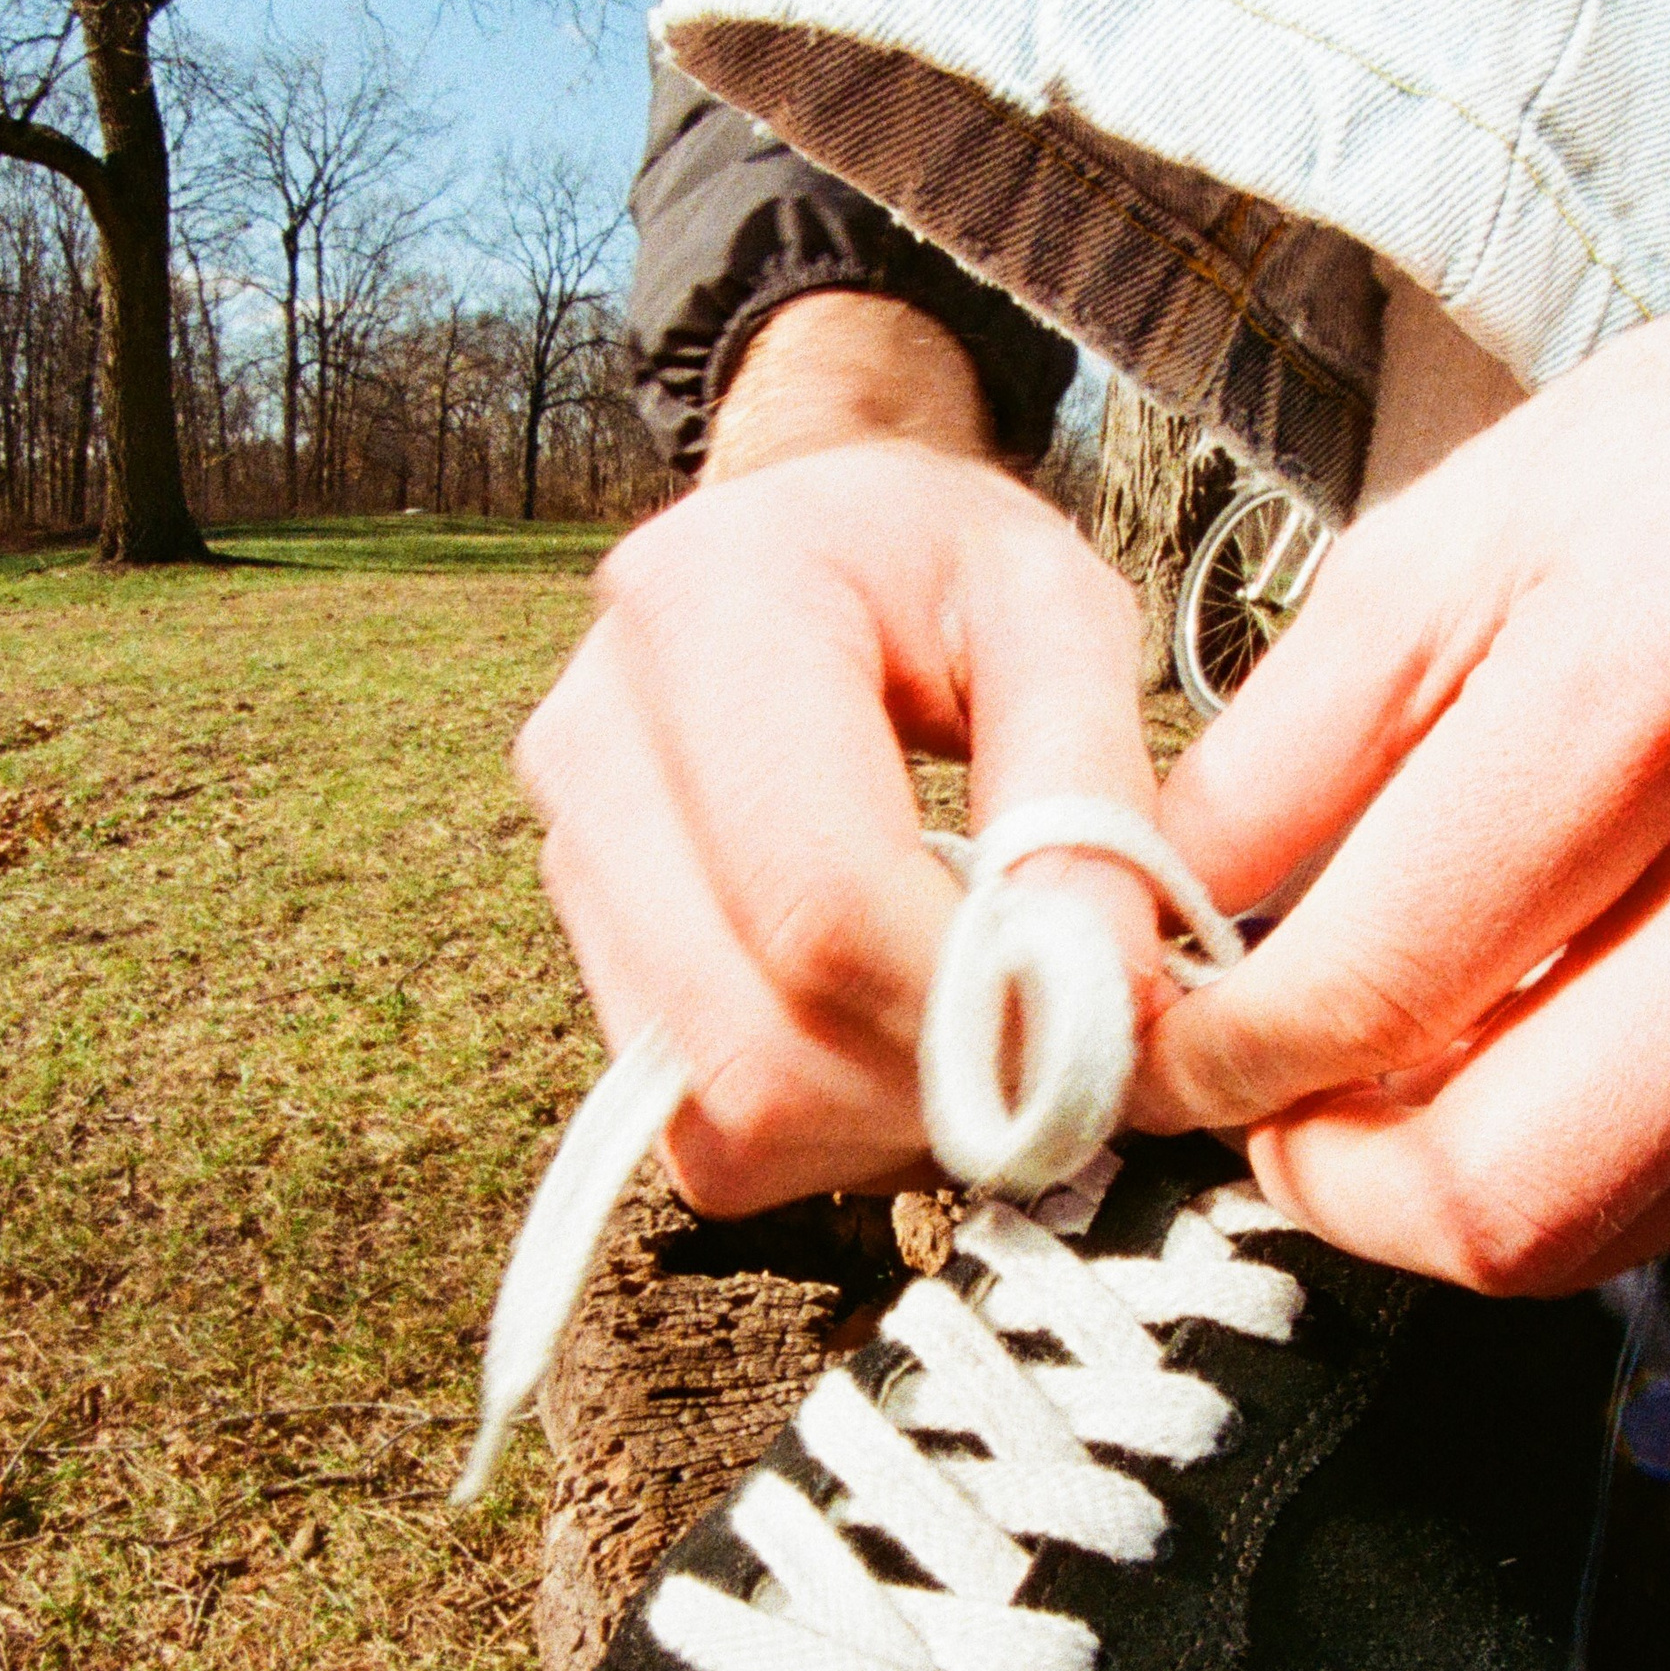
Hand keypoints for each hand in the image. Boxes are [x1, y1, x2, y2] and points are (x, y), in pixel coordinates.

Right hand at [517, 295, 1158, 1213]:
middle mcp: (594, 741)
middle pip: (758, 1036)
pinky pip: (704, 1134)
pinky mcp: (588, 955)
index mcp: (704, 613)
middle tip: (1057, 1051)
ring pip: (724, 1110)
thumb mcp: (1056, 606)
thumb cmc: (941, 569)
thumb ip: (1089, 782)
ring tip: (985, 1033)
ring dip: (885, 1121)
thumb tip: (1099, 992)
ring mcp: (570, 857)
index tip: (1096, 1021)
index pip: (821, 896)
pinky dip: (826, 1132)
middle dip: (935, 1086)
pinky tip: (901, 1042)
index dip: (971, 1002)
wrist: (814, 536)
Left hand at [1137, 156, 1669, 1289]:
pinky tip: (1494, 1059)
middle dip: (1336, 1180)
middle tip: (1256, 1108)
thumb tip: (1148, 961)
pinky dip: (1557, 1161)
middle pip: (1516, 1184)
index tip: (1159, 1045)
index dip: (1233, 1058)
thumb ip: (1271, 766)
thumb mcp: (1430, 547)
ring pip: (1604, 1223)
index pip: (1394, 978)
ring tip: (1360, 1088)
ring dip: (1438, 1193)